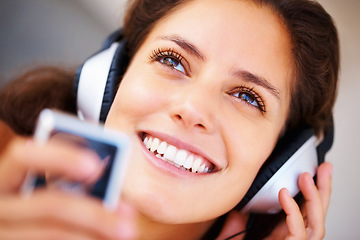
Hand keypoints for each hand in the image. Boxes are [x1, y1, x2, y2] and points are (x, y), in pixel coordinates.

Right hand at [0, 135, 135, 239]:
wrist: (21, 231)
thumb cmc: (41, 208)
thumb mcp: (47, 189)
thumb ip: (73, 182)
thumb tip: (117, 191)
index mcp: (7, 178)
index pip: (23, 157)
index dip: (59, 158)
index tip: (95, 166)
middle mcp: (0, 207)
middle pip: (48, 205)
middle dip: (94, 212)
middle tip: (129, 218)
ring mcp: (5, 233)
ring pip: (52, 232)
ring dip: (95, 232)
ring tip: (125, 232)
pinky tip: (102, 239)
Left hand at [216, 162, 332, 239]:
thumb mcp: (236, 234)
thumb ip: (241, 219)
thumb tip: (242, 201)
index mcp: (283, 234)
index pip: (304, 210)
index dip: (310, 192)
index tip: (310, 172)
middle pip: (316, 214)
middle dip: (323, 190)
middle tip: (325, 169)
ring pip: (317, 223)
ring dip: (315, 198)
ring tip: (307, 177)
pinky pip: (299, 233)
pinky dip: (294, 212)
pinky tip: (285, 194)